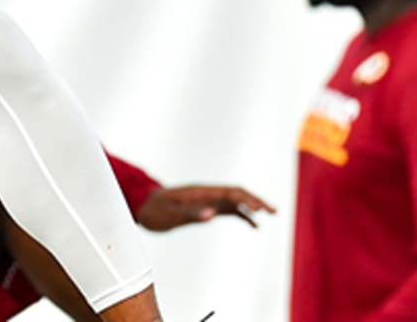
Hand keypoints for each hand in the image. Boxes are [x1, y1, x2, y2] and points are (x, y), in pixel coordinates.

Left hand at [134, 185, 275, 231]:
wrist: (142, 206)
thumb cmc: (155, 209)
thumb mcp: (170, 214)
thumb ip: (191, 213)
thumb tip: (212, 214)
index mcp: (201, 192)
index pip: (229, 191)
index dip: (247, 198)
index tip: (260, 209)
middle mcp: (207, 194)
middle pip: (237, 192)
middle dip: (256, 200)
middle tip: (273, 211)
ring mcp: (207, 200)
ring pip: (235, 200)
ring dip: (253, 206)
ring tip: (271, 215)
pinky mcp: (205, 208)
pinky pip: (228, 209)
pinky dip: (243, 215)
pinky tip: (254, 225)